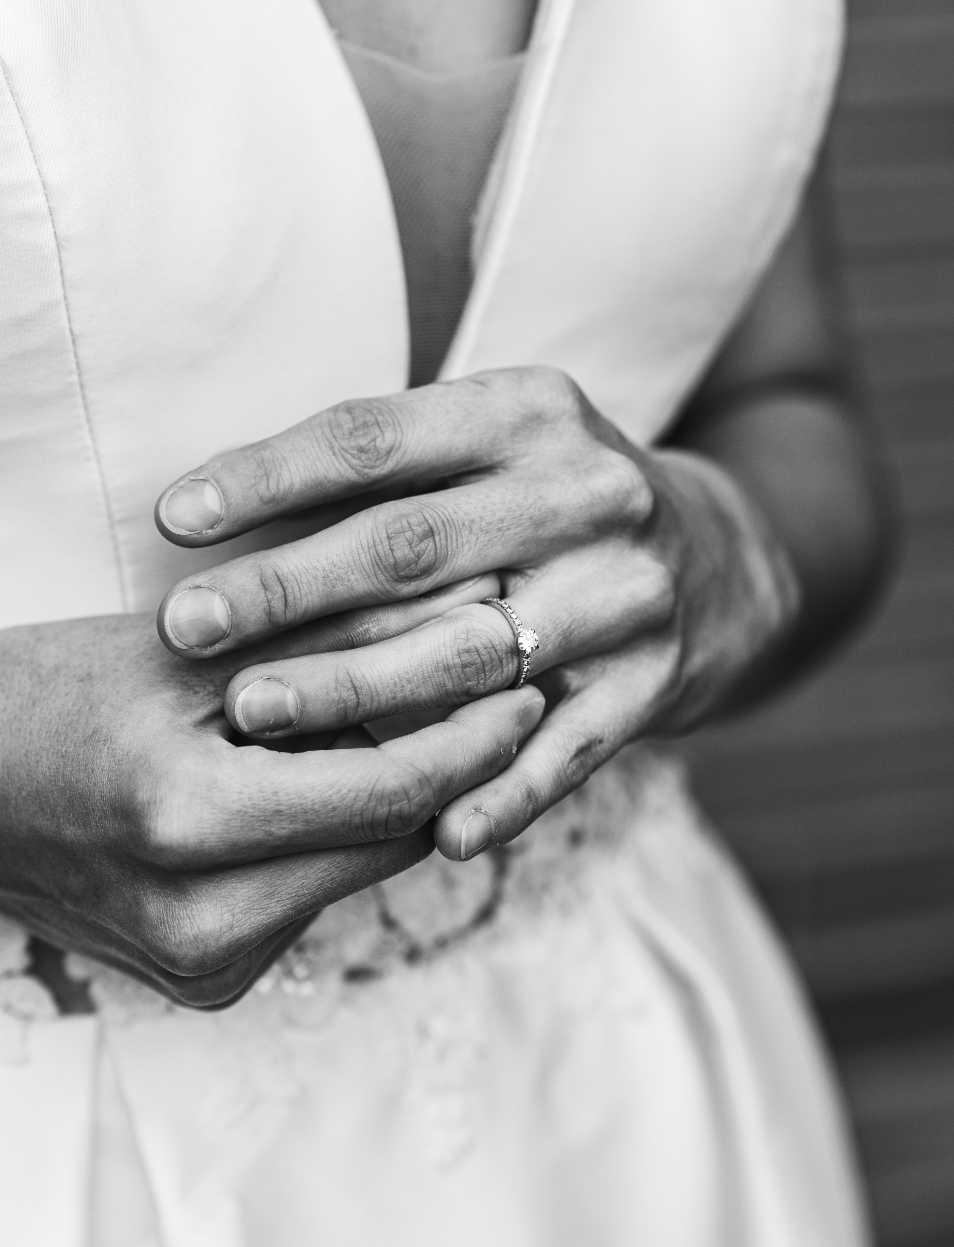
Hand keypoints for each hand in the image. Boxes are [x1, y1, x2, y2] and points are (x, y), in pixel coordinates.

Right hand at [0, 594, 541, 1004]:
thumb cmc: (49, 695)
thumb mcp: (185, 650)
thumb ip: (325, 644)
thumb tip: (464, 625)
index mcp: (190, 824)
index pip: (388, 792)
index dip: (470, 738)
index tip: (524, 686)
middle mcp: (201, 924)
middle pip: (390, 846)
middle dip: (458, 773)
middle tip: (510, 699)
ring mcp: (199, 966)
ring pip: (357, 874)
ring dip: (402, 805)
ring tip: (436, 726)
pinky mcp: (201, 979)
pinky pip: (311, 899)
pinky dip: (339, 839)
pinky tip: (343, 780)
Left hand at [154, 367, 799, 862]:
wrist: (722, 558)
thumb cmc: (553, 498)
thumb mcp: (494, 441)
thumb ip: (390, 467)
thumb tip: (218, 512)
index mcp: (529, 413)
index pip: (379, 437)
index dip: (270, 475)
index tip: (174, 517)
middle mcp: (586, 494)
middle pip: (411, 546)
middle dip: (286, 589)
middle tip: (185, 628)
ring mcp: (626, 594)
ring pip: (471, 654)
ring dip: (354, 692)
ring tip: (253, 717)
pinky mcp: (655, 684)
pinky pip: (566, 750)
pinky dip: (500, 794)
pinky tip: (429, 833)